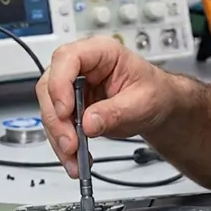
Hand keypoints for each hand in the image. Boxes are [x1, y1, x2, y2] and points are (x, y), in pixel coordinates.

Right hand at [36, 36, 173, 177]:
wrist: (159, 106)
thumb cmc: (155, 92)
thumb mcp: (143, 102)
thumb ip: (116, 112)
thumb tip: (89, 123)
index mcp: (102, 52)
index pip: (68, 58)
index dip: (60, 84)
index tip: (65, 111)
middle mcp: (83, 66)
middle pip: (51, 86)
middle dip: (57, 119)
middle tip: (70, 144)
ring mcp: (74, 86)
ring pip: (50, 109)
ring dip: (58, 137)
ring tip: (74, 158)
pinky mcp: (72, 106)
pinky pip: (58, 125)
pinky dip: (63, 144)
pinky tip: (75, 158)